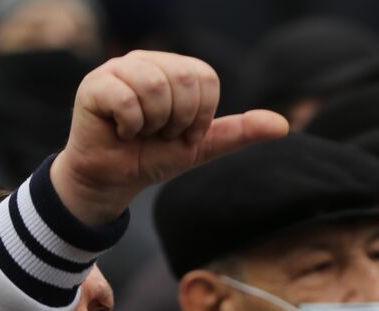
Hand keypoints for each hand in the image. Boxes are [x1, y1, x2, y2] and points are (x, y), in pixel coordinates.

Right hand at [50, 51, 288, 225]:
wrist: (113, 181)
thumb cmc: (153, 157)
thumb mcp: (202, 146)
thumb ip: (239, 132)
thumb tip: (284, 125)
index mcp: (174, 69)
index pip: (206, 78)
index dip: (200, 114)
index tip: (181, 132)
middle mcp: (147, 61)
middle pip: (183, 78)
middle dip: (178, 119)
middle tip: (160, 133)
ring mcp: (119, 69)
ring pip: (155, 86)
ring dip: (153, 124)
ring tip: (140, 131)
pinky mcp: (94, 84)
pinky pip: (126, 98)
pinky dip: (130, 125)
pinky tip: (121, 131)